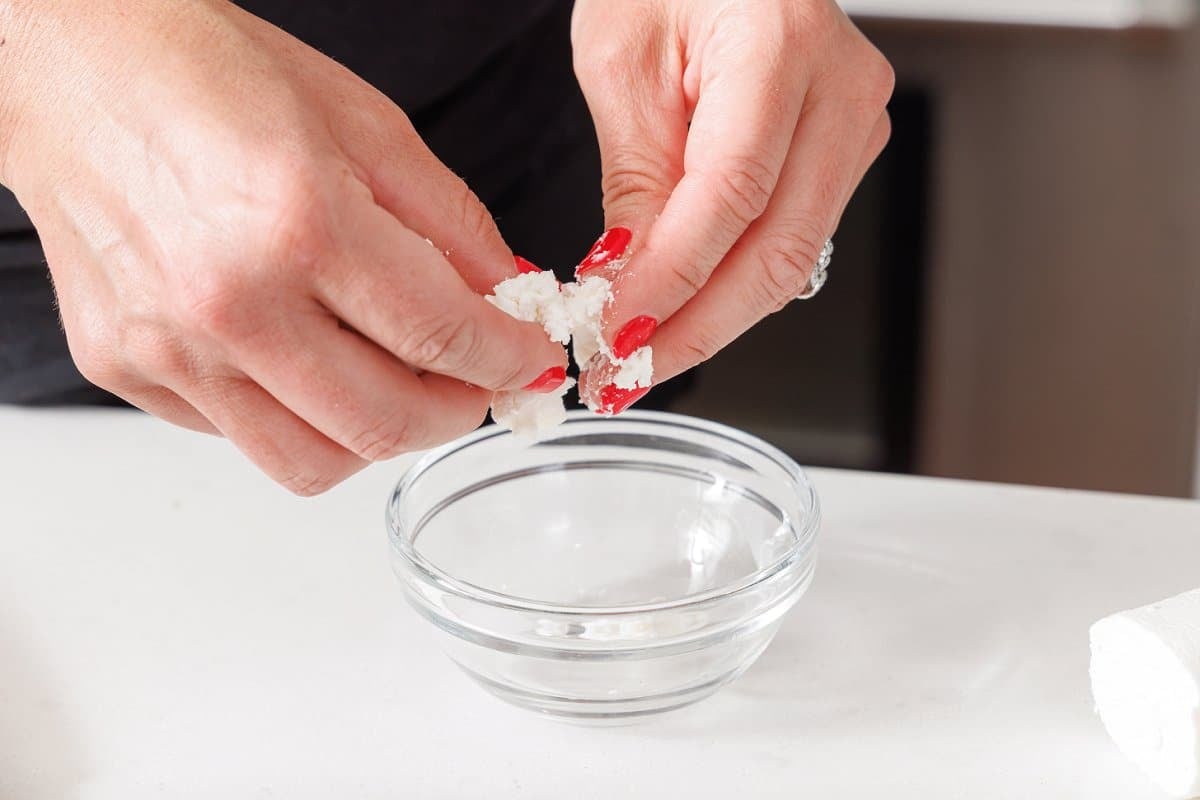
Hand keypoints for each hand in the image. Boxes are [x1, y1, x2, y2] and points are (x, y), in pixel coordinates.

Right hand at [0, 0, 564, 493]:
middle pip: (385, 424)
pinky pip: (240, 439)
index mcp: (300, 223)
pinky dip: (297, 418)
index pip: (442, 337)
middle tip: (476, 380)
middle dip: (458, 412)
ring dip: (379, 435)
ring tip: (395, 380)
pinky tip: (306, 359)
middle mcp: (229, 302)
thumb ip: (453, 228)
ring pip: (311, 464)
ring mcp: (168, 348)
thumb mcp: (367, 126)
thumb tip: (508, 302)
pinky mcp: (125, 370)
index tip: (527, 358)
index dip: (507, 359)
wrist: (76, 66)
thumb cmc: (213, 74)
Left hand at [571, 0, 893, 386]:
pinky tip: (679, 315)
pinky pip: (791, 242)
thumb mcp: (622, 62)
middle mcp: (841, 90)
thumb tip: (628, 285)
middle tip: (623, 379)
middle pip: (777, 250)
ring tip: (638, 359)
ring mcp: (853, 125)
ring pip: (790, 261)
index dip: (673, 281)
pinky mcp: (841, 154)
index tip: (614, 337)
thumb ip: (636, 179)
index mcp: (780, 44)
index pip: (732, 195)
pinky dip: (731, 289)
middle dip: (695, 330)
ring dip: (711, 322)